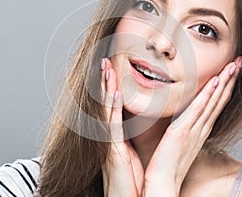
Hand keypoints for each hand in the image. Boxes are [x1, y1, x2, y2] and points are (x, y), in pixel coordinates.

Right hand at [101, 58, 143, 196]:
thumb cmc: (130, 181)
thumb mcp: (130, 153)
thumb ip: (129, 136)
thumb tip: (136, 122)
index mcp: (115, 135)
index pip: (112, 105)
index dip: (111, 85)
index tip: (113, 68)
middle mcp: (108, 135)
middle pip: (105, 102)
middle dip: (105, 81)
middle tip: (105, 60)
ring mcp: (108, 141)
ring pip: (105, 108)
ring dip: (105, 87)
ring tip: (106, 68)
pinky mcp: (111, 150)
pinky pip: (111, 124)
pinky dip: (110, 107)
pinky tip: (113, 92)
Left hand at [143, 57, 241, 196]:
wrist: (162, 181)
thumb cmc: (169, 161)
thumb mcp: (181, 140)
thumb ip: (185, 126)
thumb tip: (185, 116)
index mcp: (201, 129)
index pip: (216, 103)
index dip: (225, 86)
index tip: (231, 71)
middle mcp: (202, 127)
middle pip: (219, 99)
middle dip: (230, 80)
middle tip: (239, 62)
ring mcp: (194, 129)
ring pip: (213, 101)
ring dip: (224, 82)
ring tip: (233, 66)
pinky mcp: (183, 131)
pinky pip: (198, 110)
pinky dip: (208, 96)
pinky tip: (215, 82)